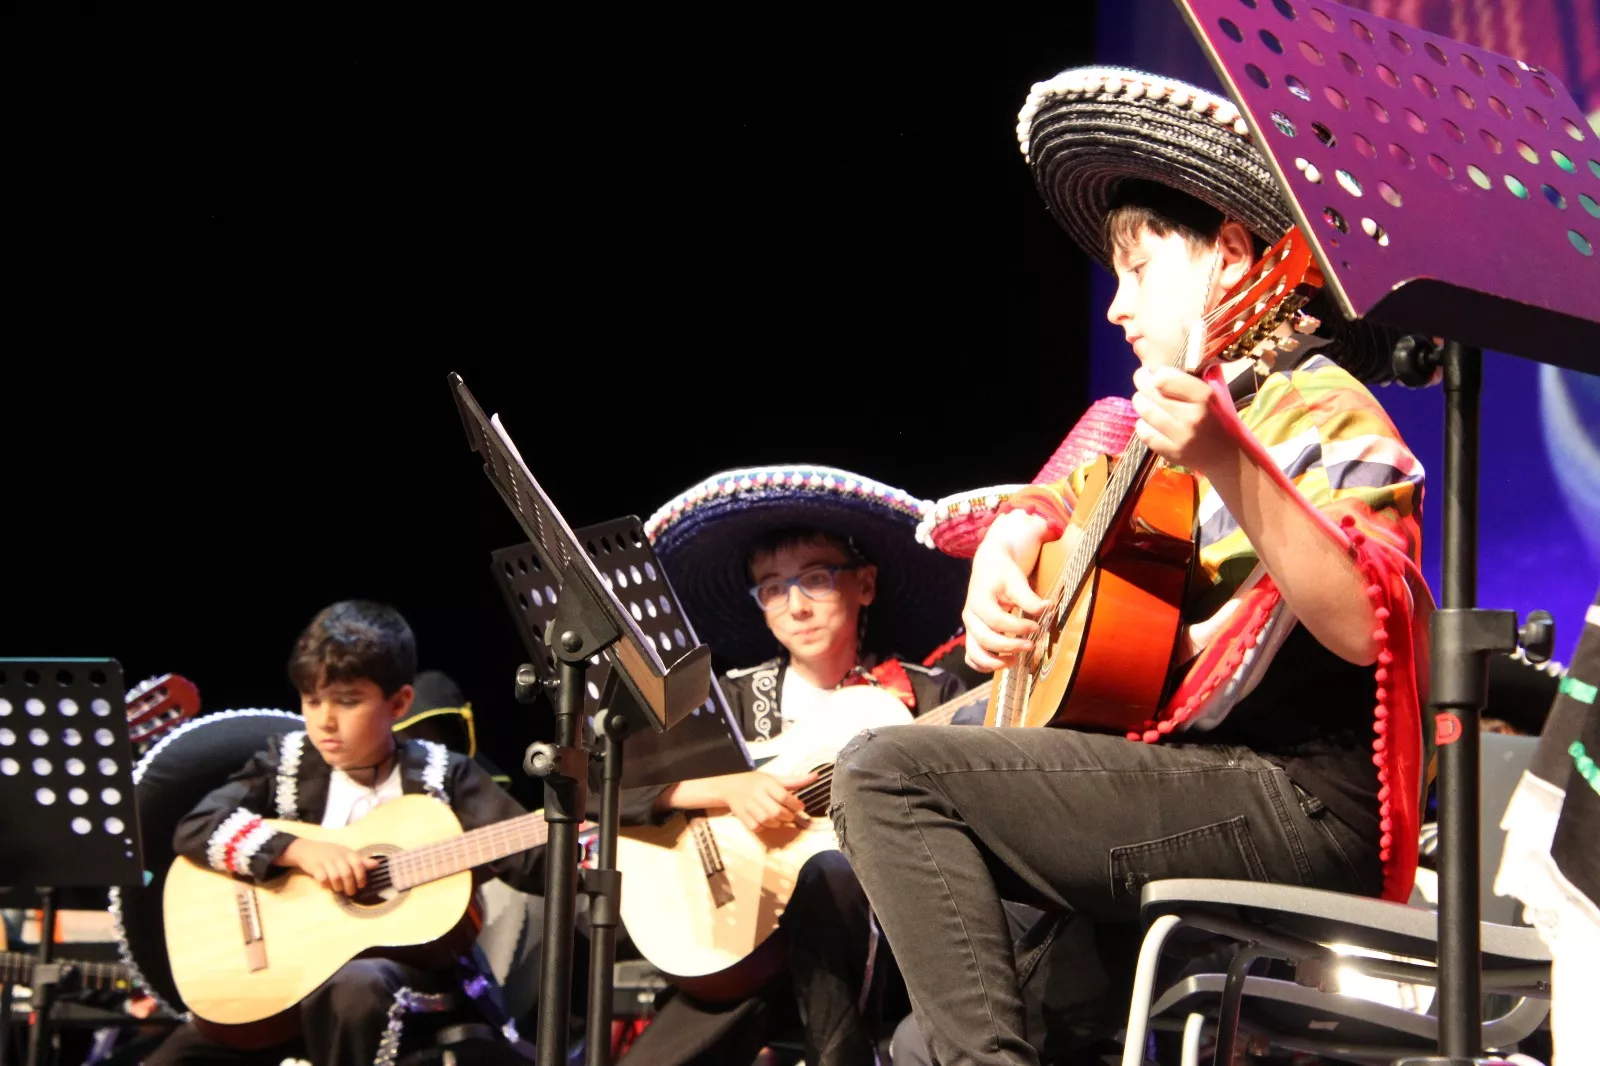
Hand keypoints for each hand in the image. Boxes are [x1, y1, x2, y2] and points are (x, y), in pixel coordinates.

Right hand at [281, 838, 377, 895]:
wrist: (307, 849)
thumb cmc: (330, 853)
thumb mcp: (346, 854)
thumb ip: (360, 861)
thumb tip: (376, 864)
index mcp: (347, 853)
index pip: (358, 864)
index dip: (361, 876)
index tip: (361, 885)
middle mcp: (337, 856)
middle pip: (347, 873)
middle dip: (350, 886)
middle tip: (351, 892)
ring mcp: (325, 861)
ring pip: (335, 877)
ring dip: (338, 886)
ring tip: (339, 889)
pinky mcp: (315, 867)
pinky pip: (322, 879)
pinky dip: (326, 884)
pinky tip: (327, 885)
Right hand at [714, 770, 817, 831]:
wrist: (729, 787)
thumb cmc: (756, 782)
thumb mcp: (774, 778)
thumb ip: (795, 780)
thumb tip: (816, 776)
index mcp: (766, 783)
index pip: (783, 796)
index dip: (795, 804)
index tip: (801, 807)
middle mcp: (756, 793)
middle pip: (776, 811)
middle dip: (787, 816)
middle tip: (790, 815)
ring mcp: (747, 806)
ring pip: (766, 821)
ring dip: (777, 823)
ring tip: (780, 819)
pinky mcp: (741, 816)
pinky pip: (756, 827)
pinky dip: (764, 827)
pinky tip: (766, 822)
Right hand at [962, 510, 1049, 672]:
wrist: (989, 565)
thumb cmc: (1002, 571)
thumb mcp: (1016, 579)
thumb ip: (1028, 596)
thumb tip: (1045, 608)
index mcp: (979, 601)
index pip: (997, 621)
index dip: (1017, 628)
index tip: (1036, 626)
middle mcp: (970, 616)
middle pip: (985, 639)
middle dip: (1009, 646)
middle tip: (1031, 646)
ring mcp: (970, 627)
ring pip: (974, 653)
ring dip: (994, 662)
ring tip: (1015, 661)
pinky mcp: (973, 634)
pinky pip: (972, 657)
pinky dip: (984, 665)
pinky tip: (1003, 664)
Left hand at [1130, 365, 1236, 475]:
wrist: (1226, 454)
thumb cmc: (1217, 417)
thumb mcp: (1214, 393)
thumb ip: (1194, 377)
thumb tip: (1167, 360)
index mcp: (1204, 396)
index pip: (1165, 379)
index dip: (1156, 373)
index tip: (1155, 372)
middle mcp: (1192, 417)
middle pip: (1152, 394)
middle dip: (1142, 382)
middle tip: (1141, 378)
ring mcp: (1182, 437)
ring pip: (1146, 412)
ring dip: (1139, 402)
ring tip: (1142, 398)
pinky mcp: (1172, 453)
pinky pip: (1145, 433)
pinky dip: (1142, 424)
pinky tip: (1146, 420)